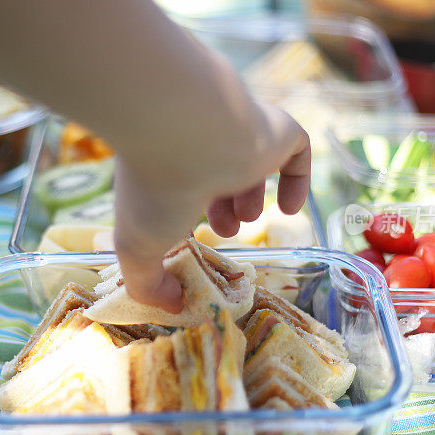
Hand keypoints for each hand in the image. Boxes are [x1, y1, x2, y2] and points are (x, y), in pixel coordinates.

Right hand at [113, 101, 309, 311]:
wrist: (189, 133)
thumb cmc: (158, 189)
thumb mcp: (139, 249)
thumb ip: (147, 285)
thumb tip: (172, 306)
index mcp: (167, 161)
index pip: (180, 182)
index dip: (188, 214)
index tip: (194, 241)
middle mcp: (203, 143)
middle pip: (217, 173)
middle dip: (223, 207)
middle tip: (226, 231)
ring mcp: (241, 134)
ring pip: (252, 160)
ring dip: (250, 196)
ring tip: (246, 220)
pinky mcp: (277, 129)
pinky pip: (296, 149)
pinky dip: (296, 181)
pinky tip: (289, 208)